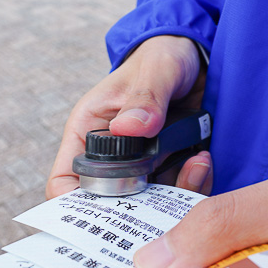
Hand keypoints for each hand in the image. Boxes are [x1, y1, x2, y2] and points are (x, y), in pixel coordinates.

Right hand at [46, 35, 212, 198]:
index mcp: (88, 133)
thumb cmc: (163, 55)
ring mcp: (143, 167)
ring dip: (175, 192)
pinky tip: (203, 159)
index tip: (110, 211)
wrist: (197, 58)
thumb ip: (145, 98)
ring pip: (151, 205)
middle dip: (141, 206)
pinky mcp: (171, 169)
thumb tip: (129, 128)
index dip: (76, 207)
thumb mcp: (156, 70)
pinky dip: (194, 185)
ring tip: (196, 162)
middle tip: (167, 192)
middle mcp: (111, 156)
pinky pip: (180, 194)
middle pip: (112, 205)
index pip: (65, 183)